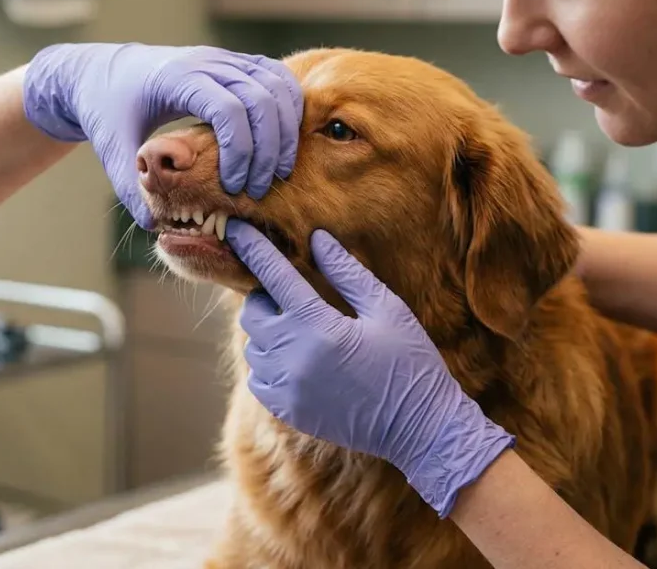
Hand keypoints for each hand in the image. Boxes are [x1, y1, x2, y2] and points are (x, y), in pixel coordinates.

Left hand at [22, 43, 302, 228]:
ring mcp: (225, 58)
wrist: (103, 72)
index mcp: (176, 78)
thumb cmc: (107, 108)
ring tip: (277, 171)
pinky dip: (290, 110)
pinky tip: (283, 145)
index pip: (227, 109)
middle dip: (269, 148)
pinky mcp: (236, 63)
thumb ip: (129, 186)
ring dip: (286, 130)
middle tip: (259, 189)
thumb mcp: (112, 147)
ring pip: (278, 85)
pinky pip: (278, 79)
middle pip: (261, 98)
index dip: (240, 150)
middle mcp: (206, 61)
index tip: (233, 188)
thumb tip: (153, 224)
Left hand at [223, 219, 515, 516]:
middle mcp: (294, 358)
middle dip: (264, 296)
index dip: (253, 247)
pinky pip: (258, 380)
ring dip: (268, 333)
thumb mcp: (387, 309)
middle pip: (252, 313)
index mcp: (320, 326)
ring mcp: (288, 389)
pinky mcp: (288, 412)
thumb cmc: (411, 362)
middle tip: (291, 296)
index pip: (274, 276)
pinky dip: (269, 365)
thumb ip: (347, 273)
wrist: (420, 428)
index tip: (236, 228)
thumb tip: (318, 239)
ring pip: (253, 347)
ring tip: (301, 331)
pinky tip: (298, 362)